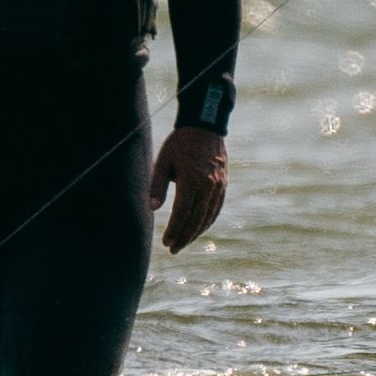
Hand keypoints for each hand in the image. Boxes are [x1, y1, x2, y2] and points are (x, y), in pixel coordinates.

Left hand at [150, 124, 228, 253]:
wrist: (205, 126)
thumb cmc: (180, 143)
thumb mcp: (163, 161)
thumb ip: (157, 185)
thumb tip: (152, 209)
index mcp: (191, 181)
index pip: (182, 214)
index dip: (174, 230)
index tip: (166, 242)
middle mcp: (208, 186)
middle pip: (196, 219)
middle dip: (184, 237)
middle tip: (173, 249)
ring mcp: (218, 186)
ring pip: (208, 216)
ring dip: (196, 232)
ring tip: (184, 242)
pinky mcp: (223, 184)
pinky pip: (216, 208)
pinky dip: (207, 221)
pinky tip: (199, 228)